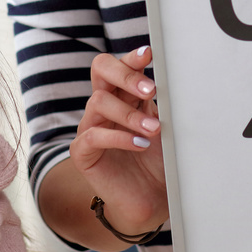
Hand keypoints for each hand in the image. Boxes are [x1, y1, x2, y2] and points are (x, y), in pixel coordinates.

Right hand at [72, 45, 167, 233]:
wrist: (151, 198)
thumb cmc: (157, 160)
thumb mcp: (162, 125)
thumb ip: (158, 103)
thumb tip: (168, 77)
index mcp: (121, 95)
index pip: (116, 66)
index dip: (130, 58)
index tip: (149, 54)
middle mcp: (102, 106)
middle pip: (100, 71)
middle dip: (126, 75)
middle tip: (151, 90)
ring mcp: (90, 127)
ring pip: (98, 103)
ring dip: (130, 114)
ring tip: (154, 129)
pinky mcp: (83, 152)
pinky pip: (93, 136)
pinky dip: (119, 137)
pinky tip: (140, 144)